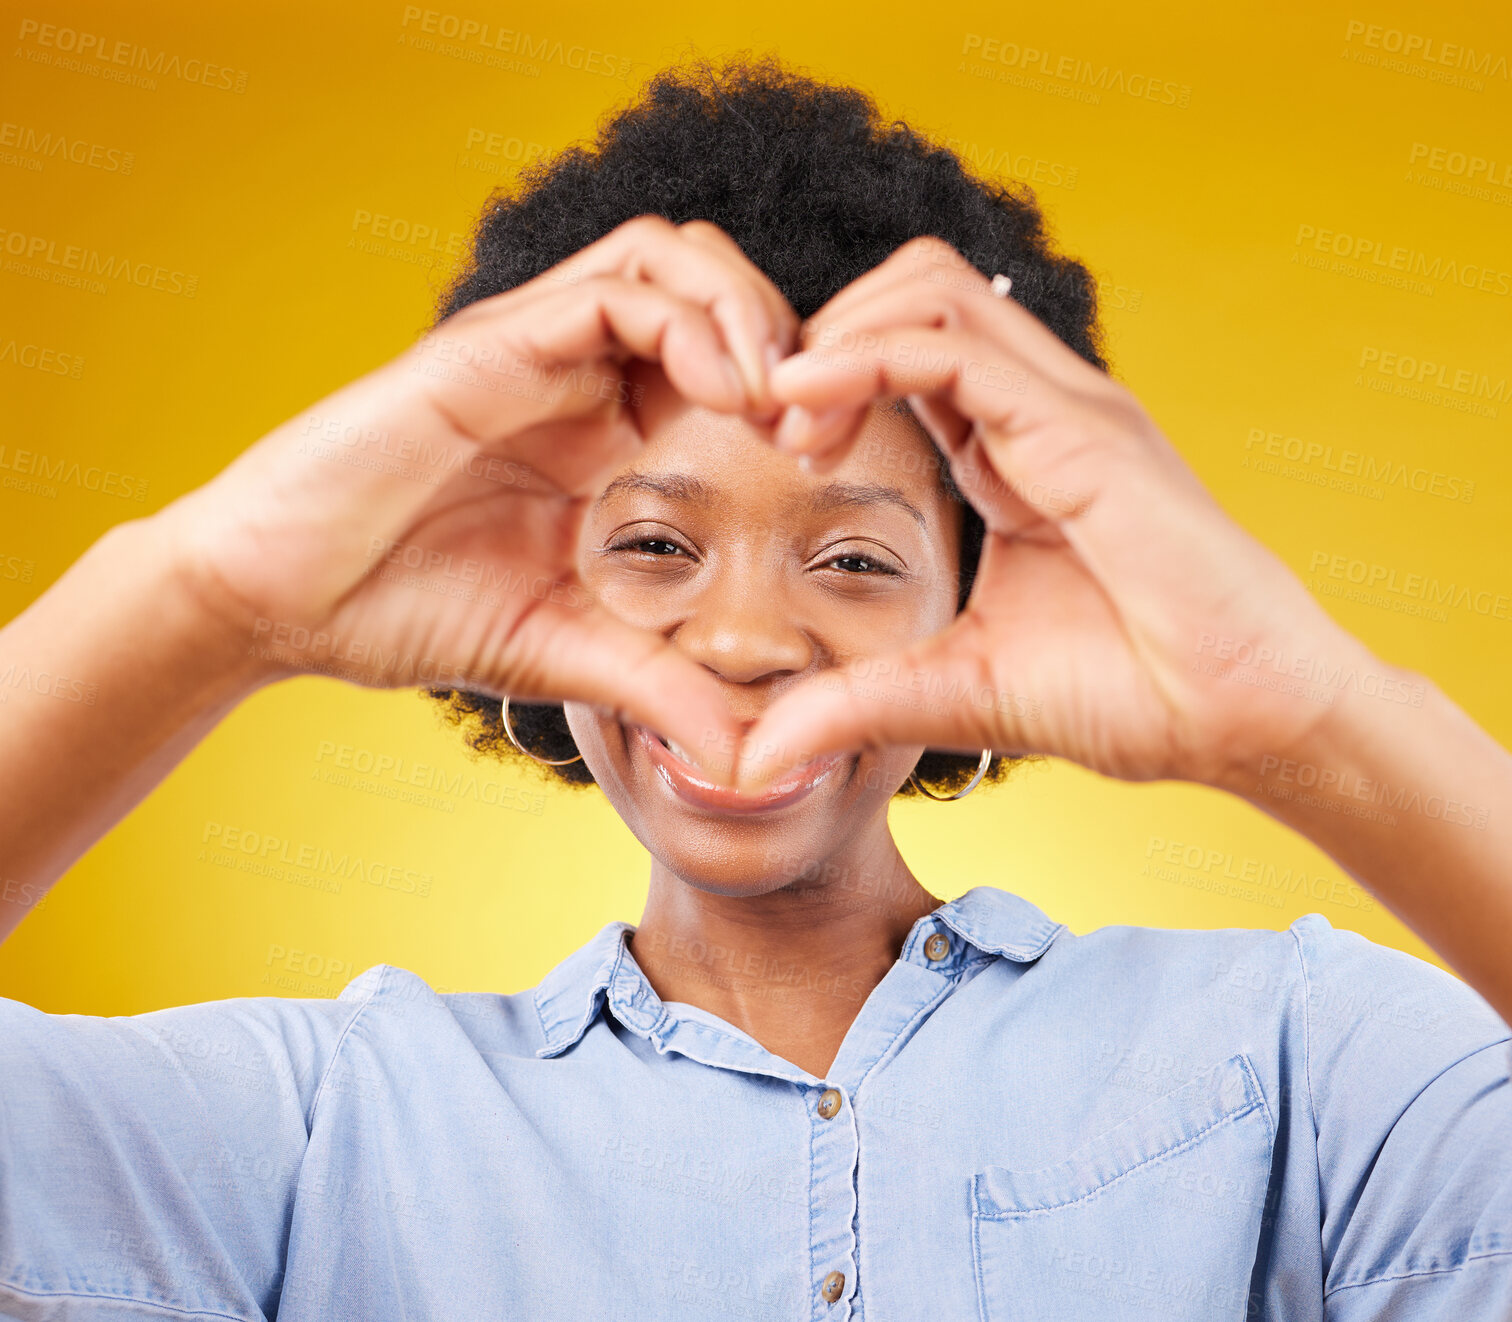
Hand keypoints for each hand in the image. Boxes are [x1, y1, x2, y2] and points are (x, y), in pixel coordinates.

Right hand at [152, 216, 796, 767]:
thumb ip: (660, 685)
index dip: (790, 391)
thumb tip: (752, 759)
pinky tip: (722, 397)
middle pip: (709, 282)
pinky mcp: (486, 345)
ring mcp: (529, 349)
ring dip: (745, 313)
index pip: (719, 354)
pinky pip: (612, 291)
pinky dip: (686, 324)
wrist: (274, 602)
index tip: (829, 462)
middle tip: (819, 426)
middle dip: (786, 335)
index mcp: (596, 427)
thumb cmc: (404, 612)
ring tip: (777, 406)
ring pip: (669, 257)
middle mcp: (569, 371)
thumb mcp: (566, 652)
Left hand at [738, 237, 1386, 792]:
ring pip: (926, 289)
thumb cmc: (1133, 697)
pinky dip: (863, 357)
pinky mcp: (1081, 429)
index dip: (824, 378)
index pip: (904, 353)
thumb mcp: (953, 692)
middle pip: (910, 291)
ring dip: (833, 335)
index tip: (770, 446)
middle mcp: (1040, 409)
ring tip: (781, 418)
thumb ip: (852, 704)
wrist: (1247, 723)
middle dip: (818, 336)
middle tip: (764, 421)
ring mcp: (1067, 407)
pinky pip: (951, 347)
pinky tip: (804, 409)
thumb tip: (754, 755)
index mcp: (1014, 450)